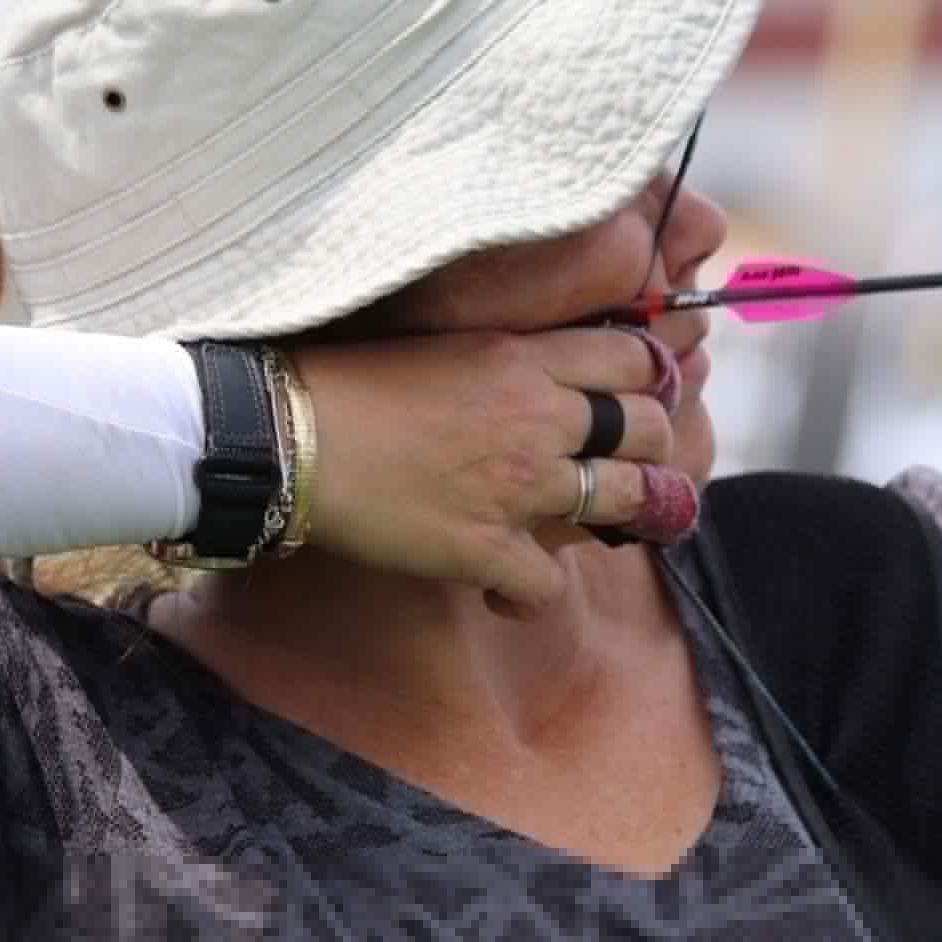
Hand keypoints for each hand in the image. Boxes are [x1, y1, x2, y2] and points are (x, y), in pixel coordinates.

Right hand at [293, 327, 693, 607]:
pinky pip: (549, 585)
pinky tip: (504, 592)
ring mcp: (521, 487)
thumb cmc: (350, 384)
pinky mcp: (487, 548)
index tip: (634, 400)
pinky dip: (531, 595)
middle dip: (648, 451)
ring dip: (613, 519)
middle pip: (648, 431)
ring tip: (583, 526)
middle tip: (623, 468)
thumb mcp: (447, 347)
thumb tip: (538, 380)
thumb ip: (507, 362)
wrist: (293, 436)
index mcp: (525, 359)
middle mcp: (539, 418)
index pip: (634, 359)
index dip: (647, 382)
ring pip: (622, 502)